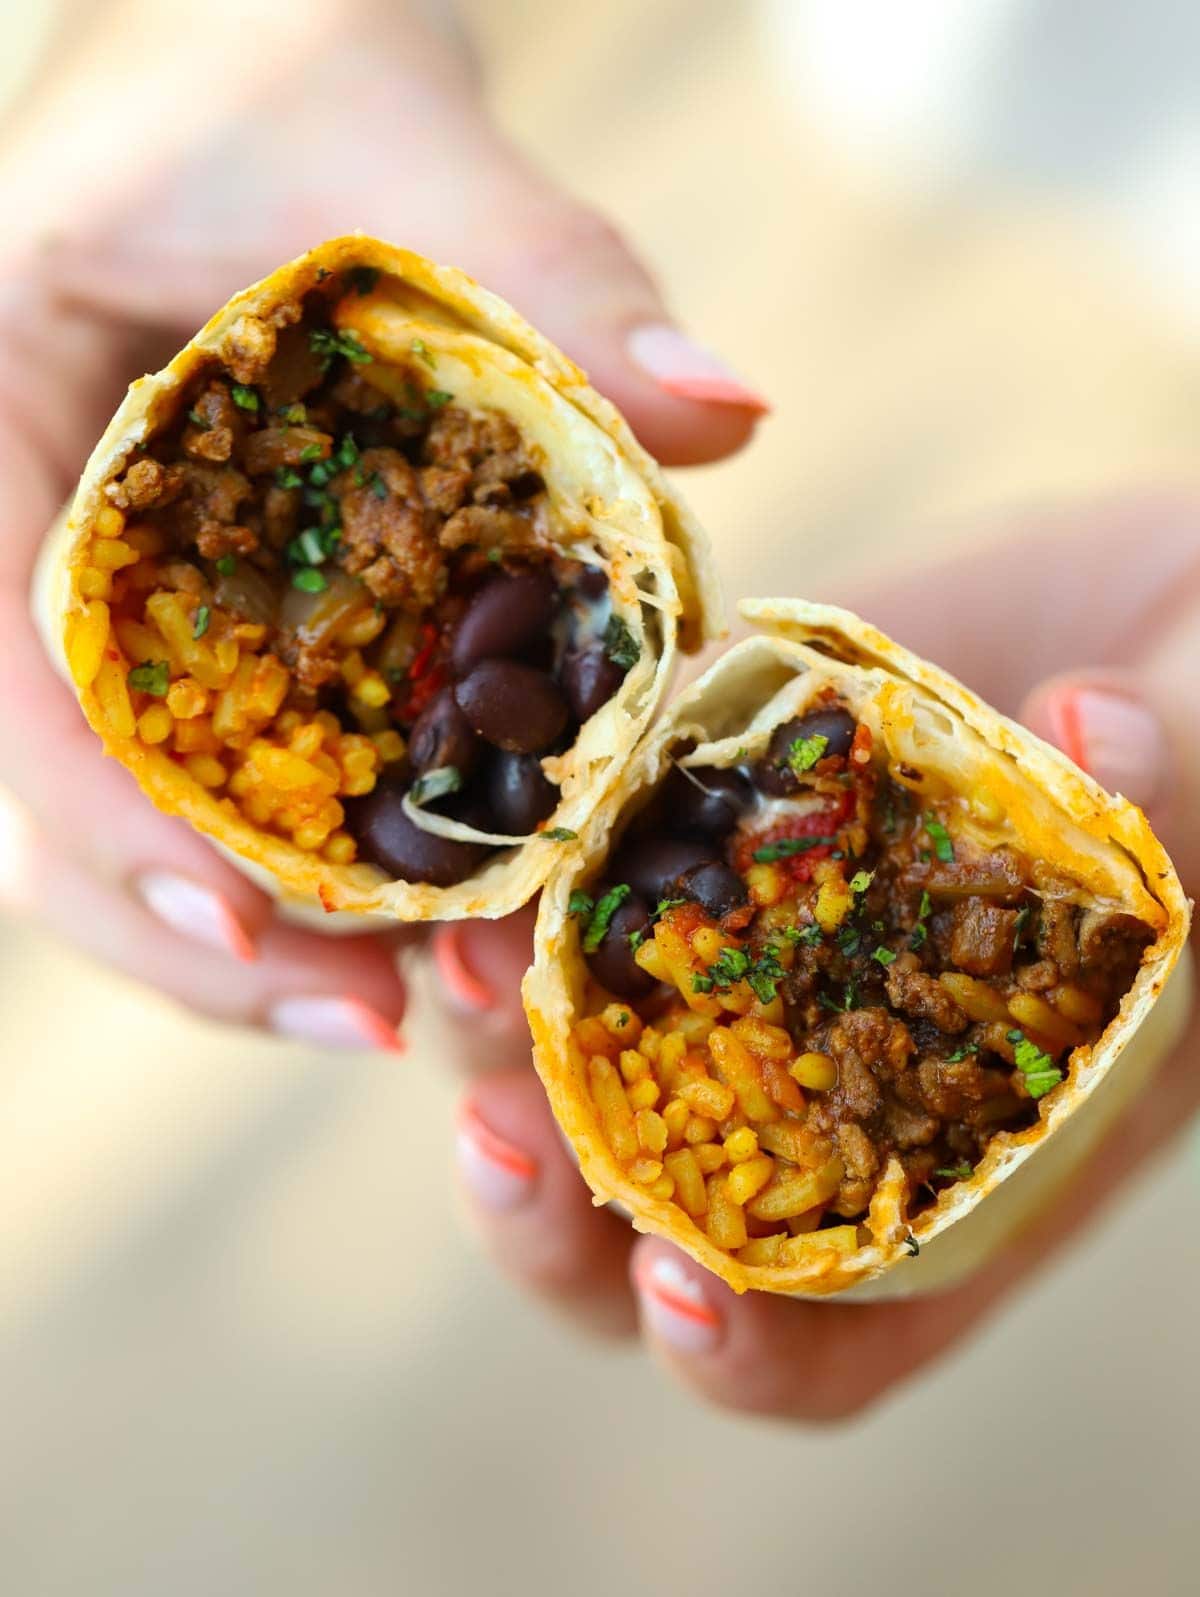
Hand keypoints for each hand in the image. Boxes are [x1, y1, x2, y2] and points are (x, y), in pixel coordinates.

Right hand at [0, 0, 765, 1047]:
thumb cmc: (268, 74)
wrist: (254, 79)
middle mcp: (8, 558)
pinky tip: (443, 911)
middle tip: (385, 1021)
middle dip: (206, 944)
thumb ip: (538, 261)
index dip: (107, 836)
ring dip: (268, 945)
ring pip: (129, 834)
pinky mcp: (190, 642)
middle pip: (48, 814)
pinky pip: (217, 783)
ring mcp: (93, 616)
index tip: (259, 934)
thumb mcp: (378, 130)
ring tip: (431, 1003)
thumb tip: (727, 411)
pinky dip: (312, 866)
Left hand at [451, 494, 1198, 1413]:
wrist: (1165, 619)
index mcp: (958, 1152)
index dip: (752, 1348)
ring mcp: (739, 941)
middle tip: (507, 1135)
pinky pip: (562, 862)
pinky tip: (479, 828)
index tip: (685, 1293)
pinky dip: (509, 863)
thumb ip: (1177, 813)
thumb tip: (1095, 729)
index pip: (829, 1329)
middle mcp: (824, 1069)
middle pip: (642, 1216)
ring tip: (457, 956)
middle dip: (555, 1208)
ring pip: (558, 1047)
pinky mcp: (687, 806)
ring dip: (481, 1032)